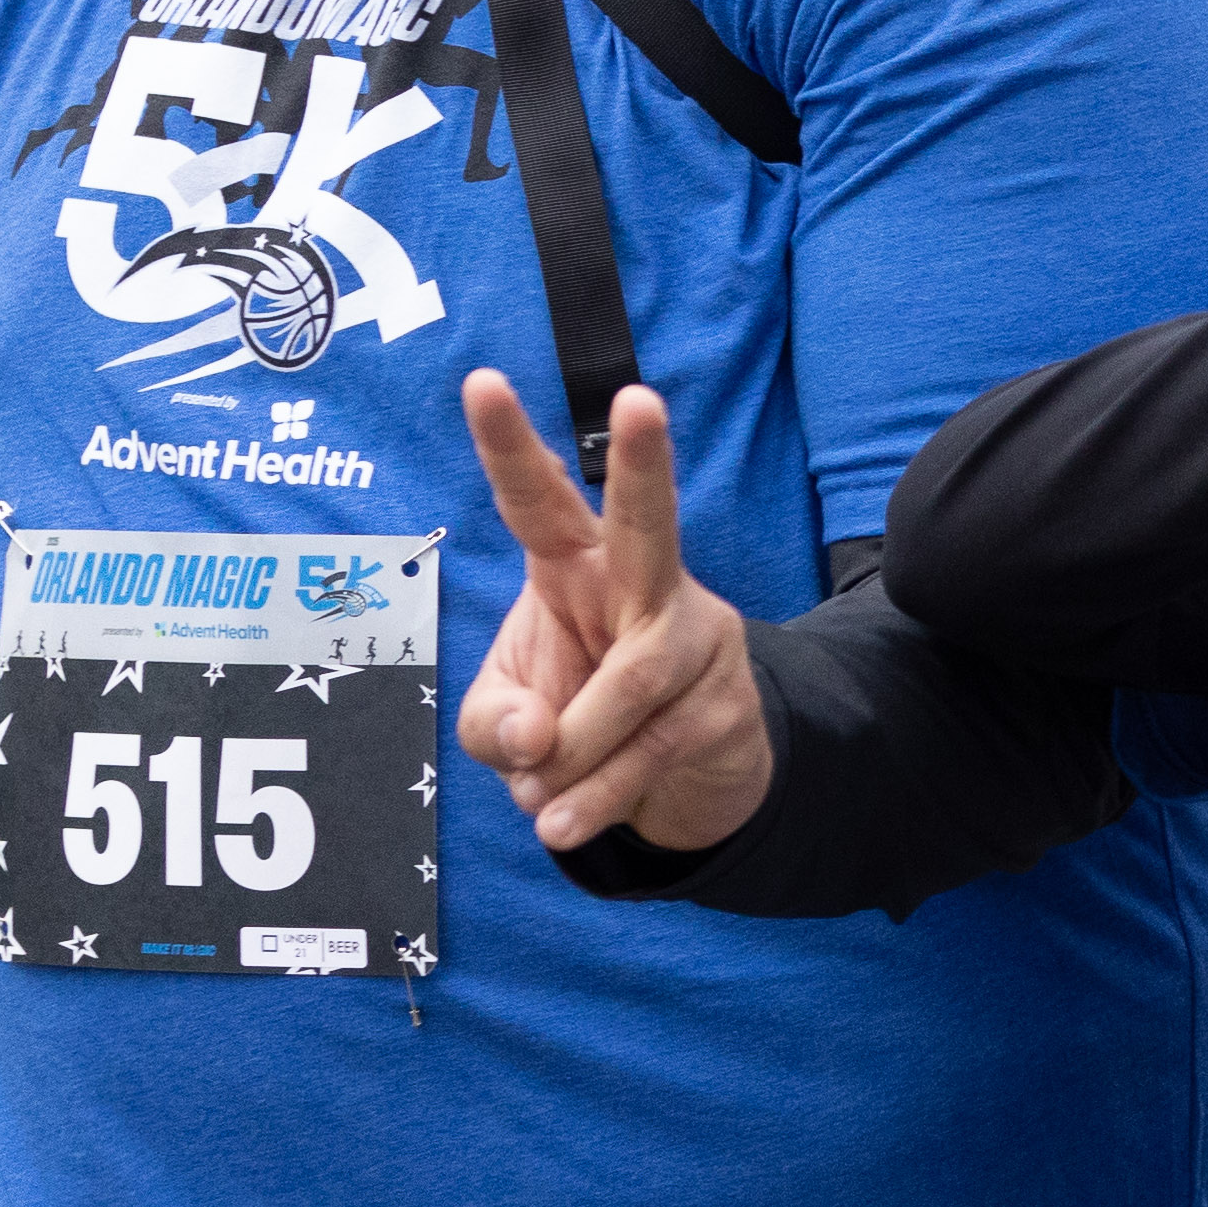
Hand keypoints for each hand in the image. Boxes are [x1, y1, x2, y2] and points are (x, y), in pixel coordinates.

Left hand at [458, 375, 769, 854]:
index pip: (538, 500)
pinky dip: (599, 795)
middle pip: (646, 519)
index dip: (507, 445)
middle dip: (643, 462)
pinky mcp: (727, 702)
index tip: (481, 383)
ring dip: (574, 752)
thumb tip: (537, 740)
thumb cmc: (577, 721)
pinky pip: (653, 749)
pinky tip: (565, 823)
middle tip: (641, 400)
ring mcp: (698, 637)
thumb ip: (495, 725)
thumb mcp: (506, 724)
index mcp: (577, 566)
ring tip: (535, 800)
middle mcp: (646, 583)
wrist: (678, 782)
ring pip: (631, 683)